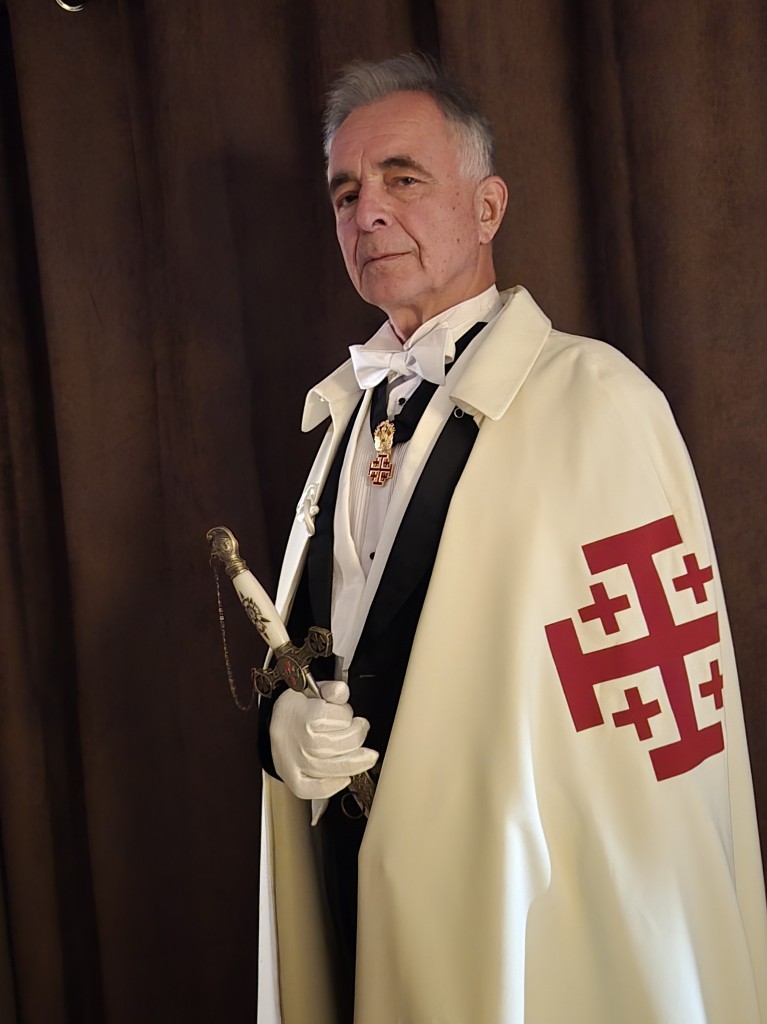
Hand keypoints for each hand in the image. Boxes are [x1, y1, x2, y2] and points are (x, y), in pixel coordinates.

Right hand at [270, 680, 378, 802]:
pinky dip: (329, 787)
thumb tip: (340, 691)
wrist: (278, 722)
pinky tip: (344, 778)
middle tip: (360, 729)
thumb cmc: (299, 708)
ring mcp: (294, 761)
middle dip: (356, 737)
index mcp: (303, 715)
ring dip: (354, 762)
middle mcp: (297, 740)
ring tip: (364, 755)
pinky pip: (310, 789)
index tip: (350, 715)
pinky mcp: (292, 778)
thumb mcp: (314, 690)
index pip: (337, 719)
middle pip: (337, 745)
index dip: (348, 715)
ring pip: (330, 768)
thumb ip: (331, 689)